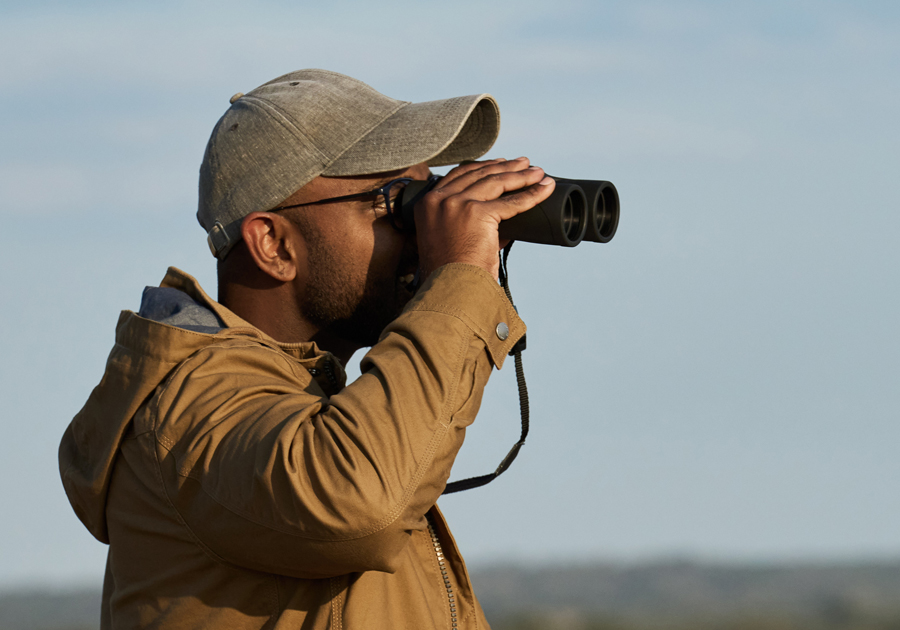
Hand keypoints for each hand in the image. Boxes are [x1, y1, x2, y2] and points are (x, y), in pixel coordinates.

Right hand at [414, 157, 554, 280]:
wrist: (450, 287)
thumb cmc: (451, 271)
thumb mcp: (451, 238)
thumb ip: (470, 223)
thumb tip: (503, 217)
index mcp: (427, 203)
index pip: (459, 175)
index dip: (483, 167)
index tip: (500, 164)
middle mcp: (439, 199)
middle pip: (479, 174)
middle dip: (506, 167)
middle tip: (524, 164)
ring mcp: (457, 204)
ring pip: (496, 181)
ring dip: (521, 175)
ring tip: (538, 172)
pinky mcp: (477, 213)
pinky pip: (512, 201)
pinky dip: (532, 194)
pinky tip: (544, 189)